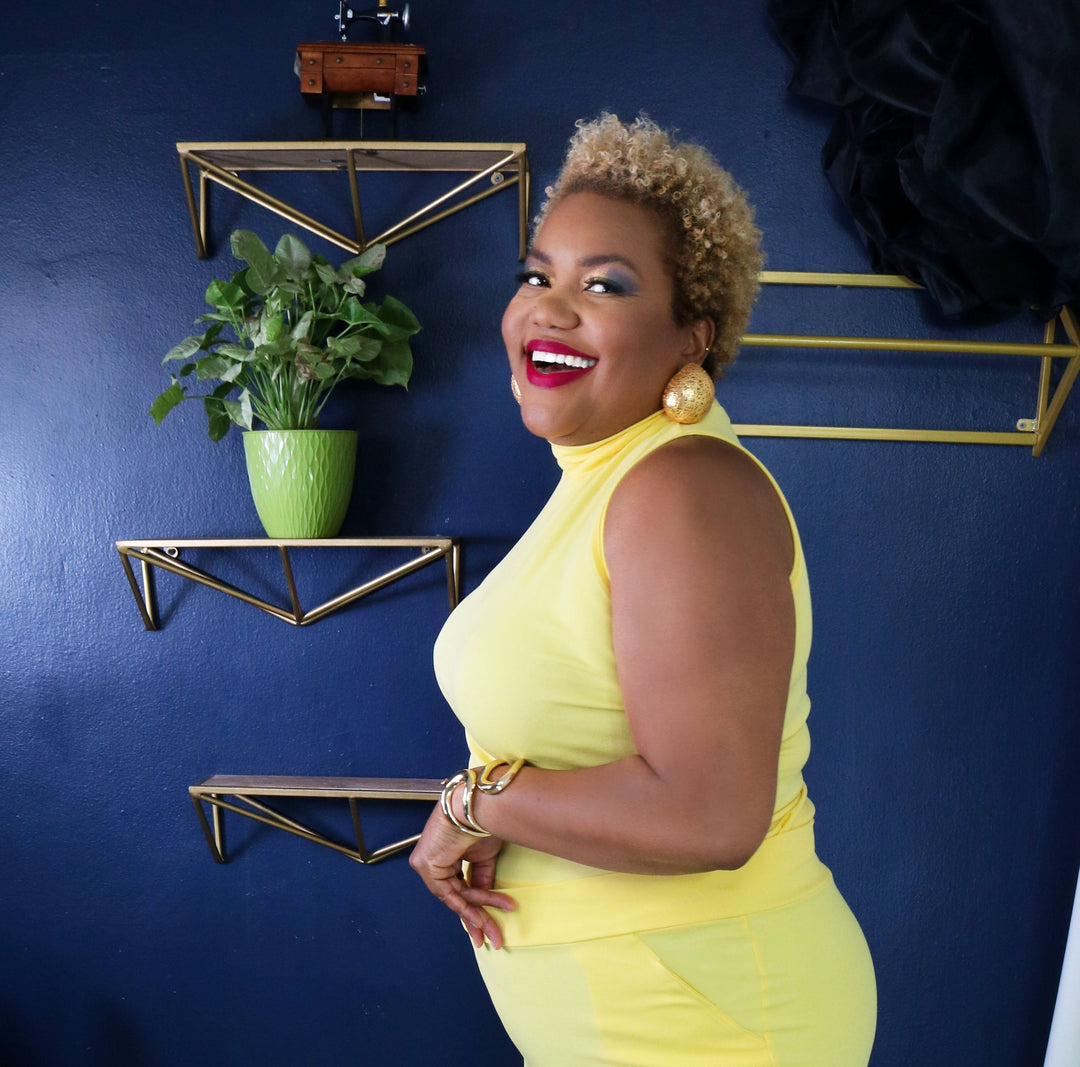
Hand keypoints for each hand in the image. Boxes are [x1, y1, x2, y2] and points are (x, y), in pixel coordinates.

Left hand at [409, 803, 516, 948]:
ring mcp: (428, 864)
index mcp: (448, 854)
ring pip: (455, 897)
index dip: (475, 908)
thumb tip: (486, 900)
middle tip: (492, 938)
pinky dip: (464, 907)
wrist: (476, 807)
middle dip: (477, 919)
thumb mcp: (486, 857)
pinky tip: (479, 918)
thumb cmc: (482, 821)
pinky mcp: (425, 866)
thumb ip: (483, 879)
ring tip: (491, 928)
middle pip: (457, 896)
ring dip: (476, 913)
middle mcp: (435, 859)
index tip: (488, 926)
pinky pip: (446, 894)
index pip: (460, 887)